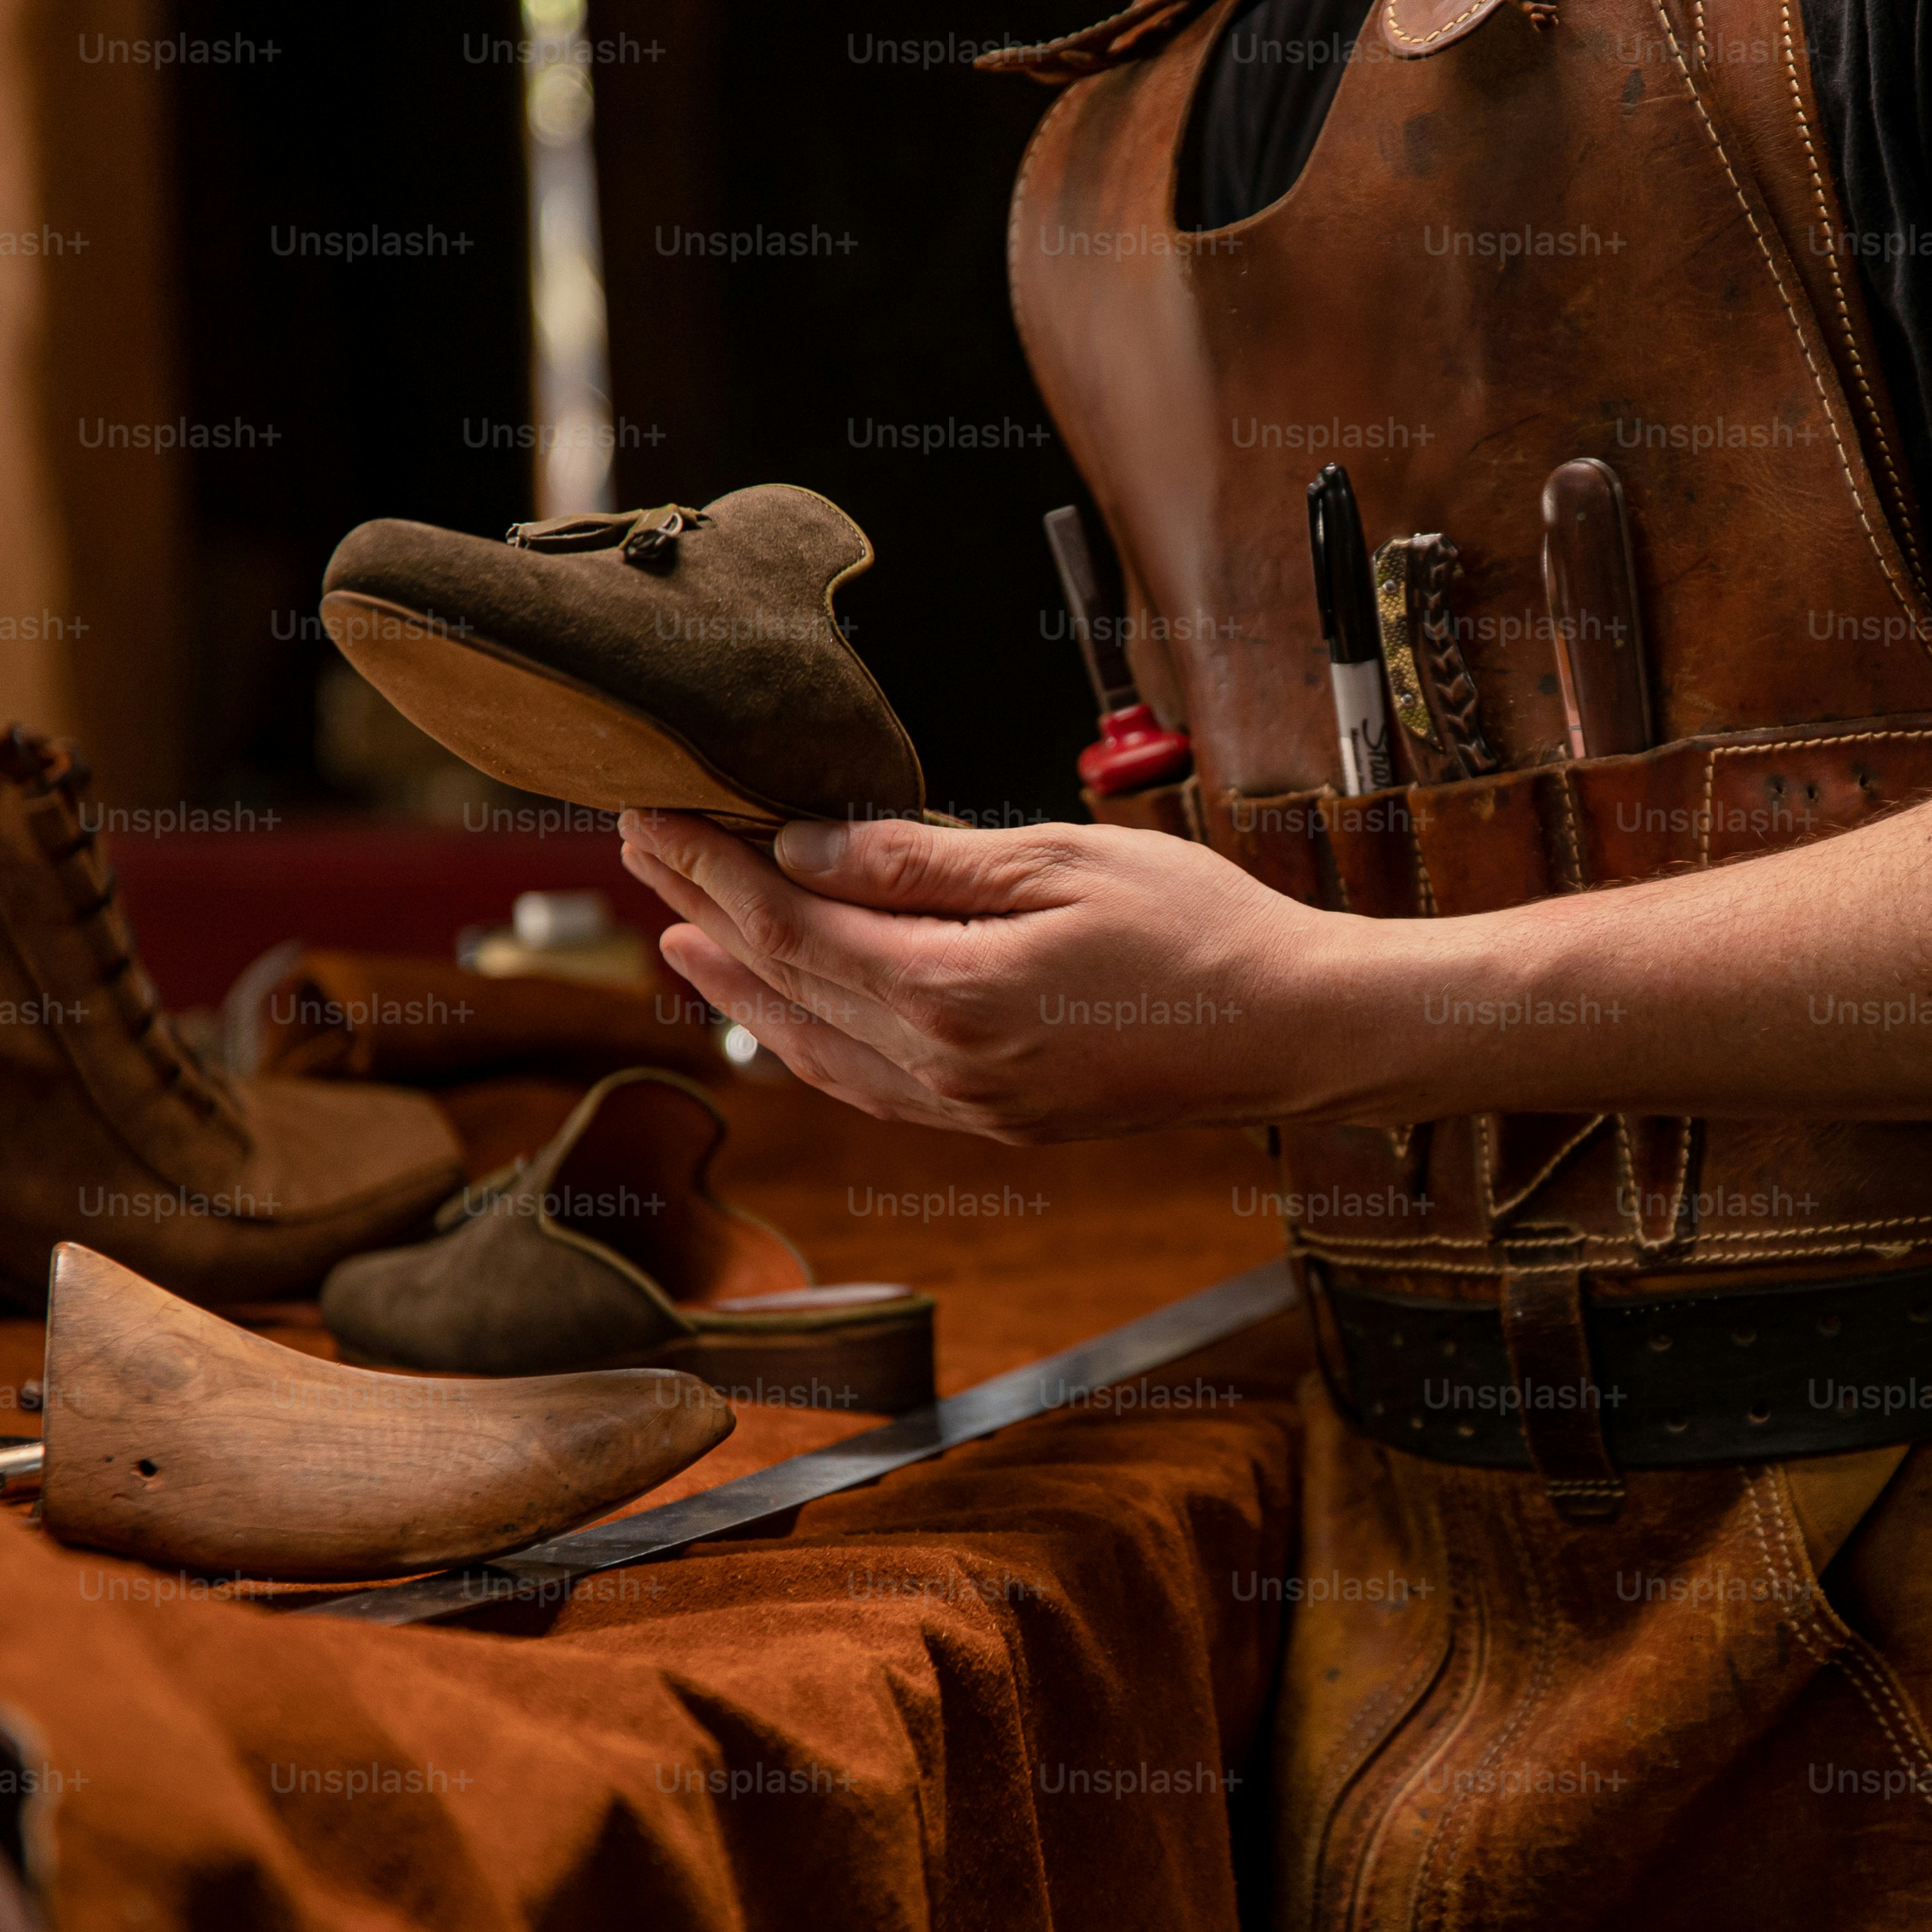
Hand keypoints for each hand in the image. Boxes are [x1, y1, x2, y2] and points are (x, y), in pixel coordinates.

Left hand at [618, 810, 1363, 1140]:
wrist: (1293, 1030)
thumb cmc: (1200, 928)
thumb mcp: (1060, 859)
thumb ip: (922, 861)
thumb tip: (805, 847)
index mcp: (953, 993)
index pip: (790, 924)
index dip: (711, 867)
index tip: (654, 812)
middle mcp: (943, 1065)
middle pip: (785, 984)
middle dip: (703, 911)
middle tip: (638, 850)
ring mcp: (968, 1105)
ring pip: (814, 1049)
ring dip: (738, 989)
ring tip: (679, 937)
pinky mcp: (998, 1119)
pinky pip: (867, 1087)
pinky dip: (806, 1046)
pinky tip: (784, 1017)